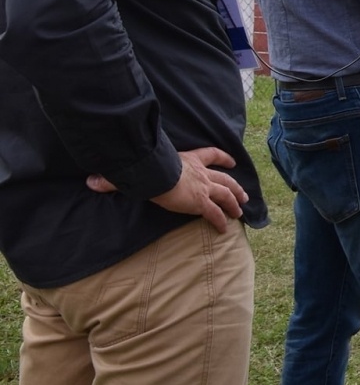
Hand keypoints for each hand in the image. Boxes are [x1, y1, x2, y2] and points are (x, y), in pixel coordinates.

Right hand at [86, 147, 247, 232]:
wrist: (157, 173)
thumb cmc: (148, 167)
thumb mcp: (138, 169)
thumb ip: (115, 178)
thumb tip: (90, 181)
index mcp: (190, 160)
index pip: (211, 155)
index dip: (223, 157)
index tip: (231, 160)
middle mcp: (201, 173)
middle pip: (225, 178)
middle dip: (235, 187)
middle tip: (244, 194)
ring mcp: (204, 188)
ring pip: (227, 195)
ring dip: (235, 203)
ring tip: (241, 210)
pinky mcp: (201, 202)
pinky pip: (215, 214)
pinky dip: (220, 221)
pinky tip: (224, 229)